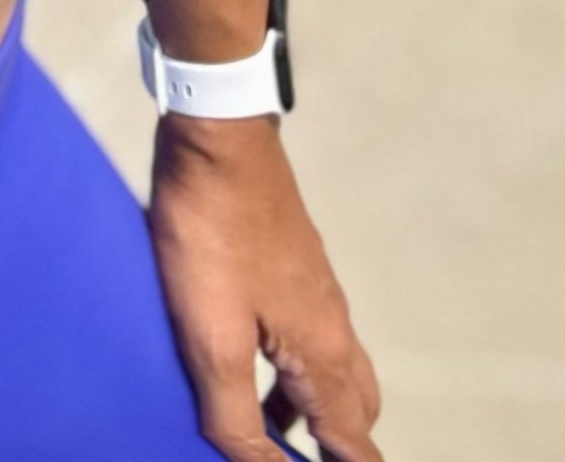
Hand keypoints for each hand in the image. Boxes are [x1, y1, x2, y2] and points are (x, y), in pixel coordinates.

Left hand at [147, 115, 382, 460]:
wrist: (216, 135)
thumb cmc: (210, 232)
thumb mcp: (210, 337)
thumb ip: (234, 414)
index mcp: (321, 351)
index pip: (352, 441)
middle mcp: (332, 323)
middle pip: (354, 410)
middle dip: (338, 447)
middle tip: (295, 458)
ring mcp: (315, 288)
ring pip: (331, 370)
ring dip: (308, 410)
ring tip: (261, 431)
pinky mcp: (292, 263)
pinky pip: (308, 336)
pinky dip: (292, 370)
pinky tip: (247, 363)